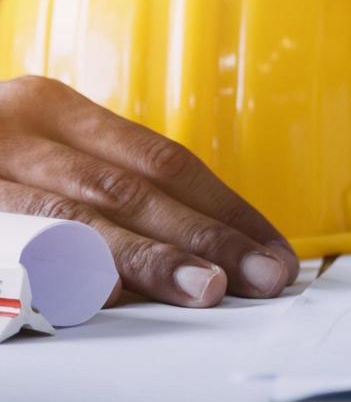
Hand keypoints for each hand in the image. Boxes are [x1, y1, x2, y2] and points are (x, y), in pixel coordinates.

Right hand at [0, 76, 298, 306]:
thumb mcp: (37, 154)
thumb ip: (102, 182)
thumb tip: (203, 241)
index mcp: (49, 105)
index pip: (162, 157)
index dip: (224, 204)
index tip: (273, 245)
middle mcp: (13, 128)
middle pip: (135, 187)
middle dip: (209, 234)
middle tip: (268, 275)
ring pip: (80, 218)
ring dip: (153, 259)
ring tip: (211, 287)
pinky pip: (21, 248)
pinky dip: (72, 274)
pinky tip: (117, 296)